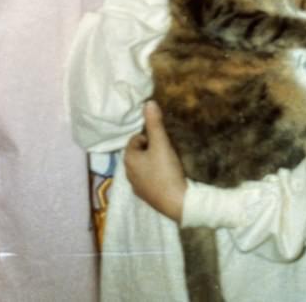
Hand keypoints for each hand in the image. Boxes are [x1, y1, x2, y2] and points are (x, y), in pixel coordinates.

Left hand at [124, 100, 186, 222]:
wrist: (178, 203)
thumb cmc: (166, 171)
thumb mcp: (161, 143)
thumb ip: (154, 123)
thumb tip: (148, 103)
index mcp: (128, 159)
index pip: (135, 140)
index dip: (149, 137)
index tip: (162, 142)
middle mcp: (128, 173)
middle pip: (138, 153)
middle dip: (150, 149)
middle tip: (166, 151)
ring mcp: (136, 187)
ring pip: (143, 167)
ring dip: (153, 163)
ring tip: (168, 163)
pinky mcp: (146, 197)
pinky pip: (148, 180)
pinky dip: (156, 176)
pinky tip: (168, 177)